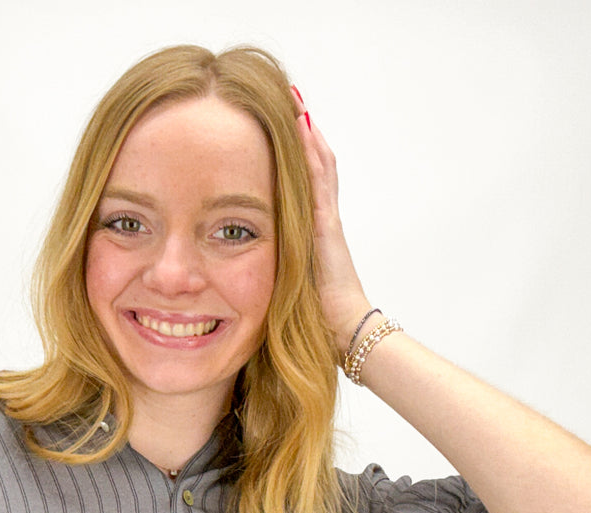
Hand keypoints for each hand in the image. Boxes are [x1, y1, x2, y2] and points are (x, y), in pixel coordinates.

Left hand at [290, 85, 374, 358]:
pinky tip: (302, 128)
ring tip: (295, 101)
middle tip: (289, 101)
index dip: (296, 159)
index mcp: (313, 237)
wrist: (346, 333)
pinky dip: (311, 153)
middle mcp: (323, 223)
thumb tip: (244, 281)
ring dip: (307, 134)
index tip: (281, 132)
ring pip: (319, 166)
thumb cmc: (320, 323)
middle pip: (315, 168)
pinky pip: (318, 180)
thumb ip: (275, 279)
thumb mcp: (290, 292)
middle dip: (302, 137)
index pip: (305, 188)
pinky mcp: (327, 226)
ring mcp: (327, 221)